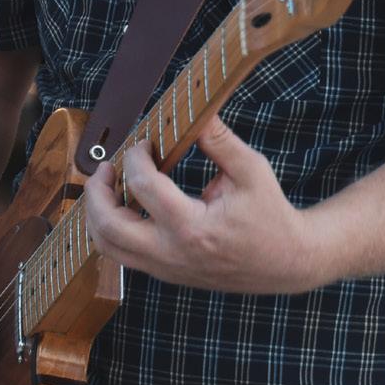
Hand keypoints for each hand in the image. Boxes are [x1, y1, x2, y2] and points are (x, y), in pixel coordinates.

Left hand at [85, 116, 322, 295]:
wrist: (287, 264)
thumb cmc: (271, 215)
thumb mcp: (252, 170)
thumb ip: (219, 140)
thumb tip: (195, 110)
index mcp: (194, 228)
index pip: (143, 186)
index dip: (135, 156)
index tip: (144, 143)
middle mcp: (172, 253)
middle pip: (108, 227)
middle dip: (97, 191)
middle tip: (106, 167)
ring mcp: (166, 269)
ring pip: (107, 247)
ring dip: (97, 213)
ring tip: (108, 186)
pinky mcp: (165, 274)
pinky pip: (121, 255)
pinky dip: (111, 229)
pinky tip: (123, 205)